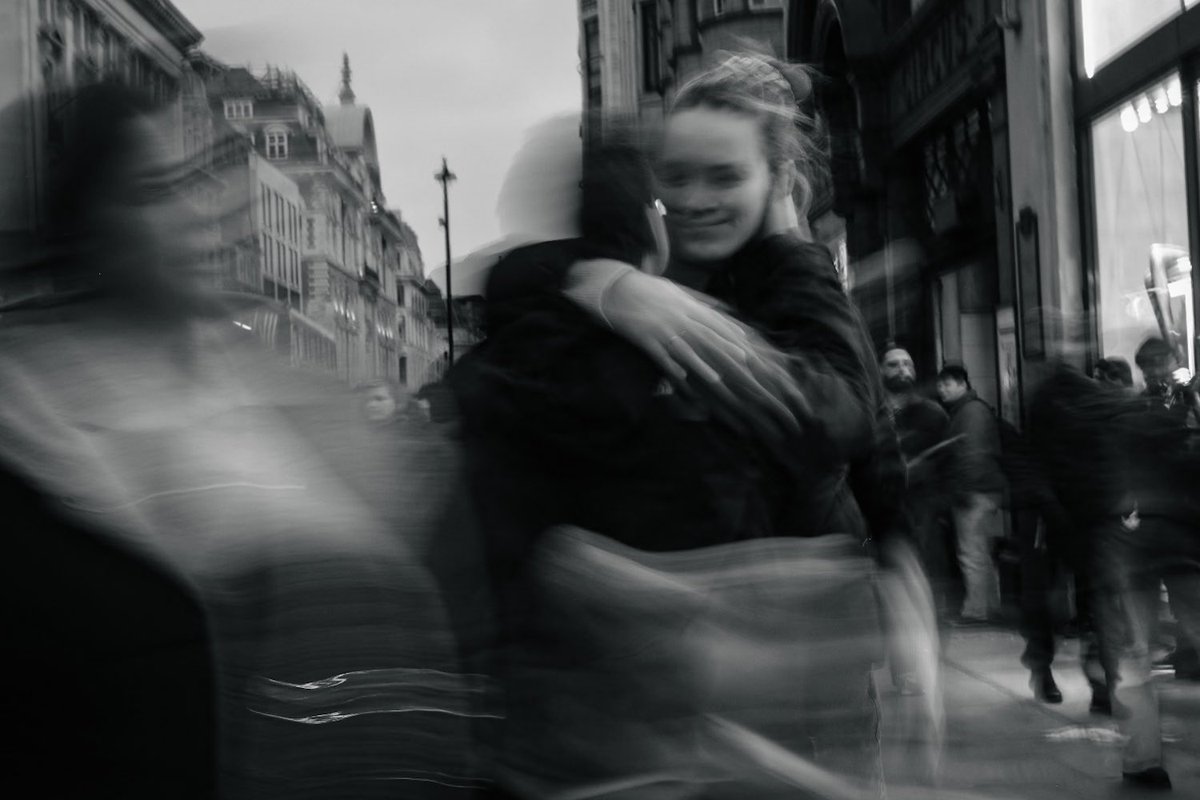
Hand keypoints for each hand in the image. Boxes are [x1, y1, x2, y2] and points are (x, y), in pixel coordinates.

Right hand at [578, 261, 809, 442]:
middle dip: (724, 351)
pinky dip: (672, 368)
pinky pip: (661, 357)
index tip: (747, 345)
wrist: (615, 288)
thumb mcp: (676, 290)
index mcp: (686, 305)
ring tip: (716, 379)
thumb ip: (697, 299)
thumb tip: (721, 306)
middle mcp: (677, 317)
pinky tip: (682, 380)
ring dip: (701, 366)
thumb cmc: (646, 289)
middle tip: (742, 363)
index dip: (731, 334)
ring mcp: (661, 329)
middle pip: (705, 336)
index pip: (714, 321)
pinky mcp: (645, 339)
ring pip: (685, 350)